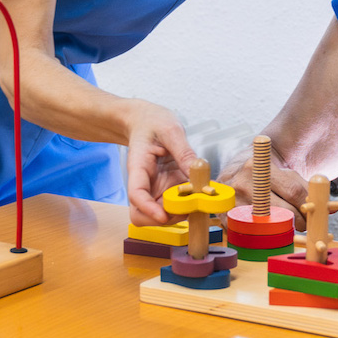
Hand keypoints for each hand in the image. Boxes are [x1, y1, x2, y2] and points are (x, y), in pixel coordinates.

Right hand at [122, 100, 198, 225]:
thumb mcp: (171, 130)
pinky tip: (200, 193)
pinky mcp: (168, 189)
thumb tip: (197, 171)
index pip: (136, 194)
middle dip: (166, 216)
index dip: (148, 209)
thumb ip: (184, 151)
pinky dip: (188, 205)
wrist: (145, 121)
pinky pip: (175, 205)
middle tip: (191, 205)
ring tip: (199, 197)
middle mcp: (145, 184)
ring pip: (160, 215)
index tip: (163, 216)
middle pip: (143, 214)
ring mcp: (155, 189)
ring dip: (179, 213)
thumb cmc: (153, 123)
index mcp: (138, 167)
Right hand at [219, 149, 336, 231]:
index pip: (293, 191)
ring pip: (266, 225)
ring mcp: (233, 201)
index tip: (314, 214)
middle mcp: (244, 181)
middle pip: (281, 210)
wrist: (235, 171)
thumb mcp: (286, 174)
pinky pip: (250, 233)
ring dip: (282, 231)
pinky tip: (269, 233)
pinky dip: (263, 236)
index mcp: (261, 166)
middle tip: (304, 225)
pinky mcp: (225, 217)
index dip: (307, 206)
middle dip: (298, 222)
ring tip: (288, 228)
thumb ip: (307, 190)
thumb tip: (333, 208)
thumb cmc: (267, 174)